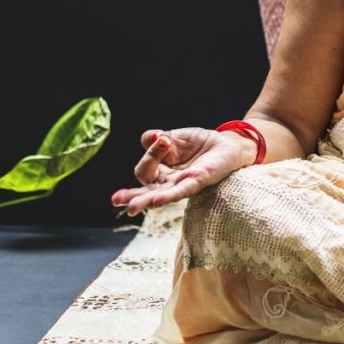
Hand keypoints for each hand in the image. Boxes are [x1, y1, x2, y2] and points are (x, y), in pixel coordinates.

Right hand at [111, 128, 255, 215]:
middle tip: (115, 199)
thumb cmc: (199, 143)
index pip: (145, 166)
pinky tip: (156, 201)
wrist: (227, 144)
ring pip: (159, 195)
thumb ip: (157, 138)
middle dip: (131, 195)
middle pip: (145, 188)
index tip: (164, 139)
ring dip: (145, 200)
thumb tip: (152, 137)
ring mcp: (182, 184)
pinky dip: (168, 196)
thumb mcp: (174, 136)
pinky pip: (181, 191)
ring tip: (131, 207)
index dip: (150, 153)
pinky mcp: (197, 182)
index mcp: (160, 170)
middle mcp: (168, 181)